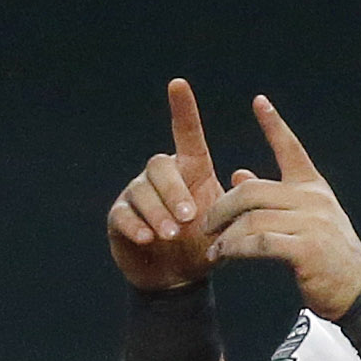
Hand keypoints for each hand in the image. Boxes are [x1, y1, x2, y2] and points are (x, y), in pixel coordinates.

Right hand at [107, 79, 221, 292]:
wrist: (178, 277)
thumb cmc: (205, 245)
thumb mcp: (227, 224)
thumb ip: (236, 202)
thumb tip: (241, 173)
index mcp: (190, 169)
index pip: (185, 133)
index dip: (182, 108)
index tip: (178, 83)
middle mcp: (162, 176)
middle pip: (160, 166)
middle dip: (174, 192)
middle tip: (189, 218)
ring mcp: (137, 195)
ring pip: (142, 192)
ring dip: (158, 213)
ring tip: (171, 235)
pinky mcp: (119, 218)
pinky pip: (123, 214)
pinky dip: (136, 225)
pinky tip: (148, 238)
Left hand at [203, 96, 360, 318]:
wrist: (356, 290)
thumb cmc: (324, 255)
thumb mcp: (301, 220)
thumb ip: (271, 197)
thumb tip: (239, 173)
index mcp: (313, 187)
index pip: (291, 149)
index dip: (274, 125)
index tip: (259, 101)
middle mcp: (313, 199)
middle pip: (252, 190)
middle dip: (221, 207)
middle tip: (204, 224)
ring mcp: (312, 223)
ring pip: (251, 218)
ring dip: (224, 235)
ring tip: (213, 248)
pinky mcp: (306, 249)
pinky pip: (259, 243)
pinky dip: (235, 249)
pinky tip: (225, 255)